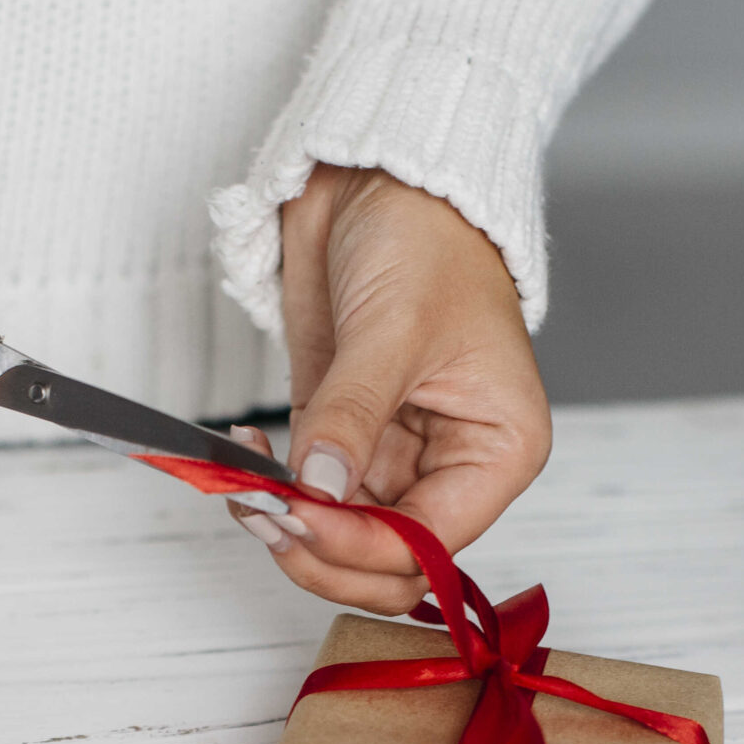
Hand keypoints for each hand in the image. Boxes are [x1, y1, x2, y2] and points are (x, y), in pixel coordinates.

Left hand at [229, 164, 550, 612]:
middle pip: (390, 564)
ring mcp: (395, 460)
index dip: (363, 545)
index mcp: (499, 450)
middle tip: (267, 514)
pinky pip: (311, 502)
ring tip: (247, 489)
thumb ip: (353, 415)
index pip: (431, 541)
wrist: (382, 180)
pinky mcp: (344, 441)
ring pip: (344, 544)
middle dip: (325, 553)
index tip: (299, 516)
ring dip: (292, 532)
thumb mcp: (393, 326)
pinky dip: (274, 496)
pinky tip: (244, 459)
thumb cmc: (428, 237)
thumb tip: (319, 487)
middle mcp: (453, 469)